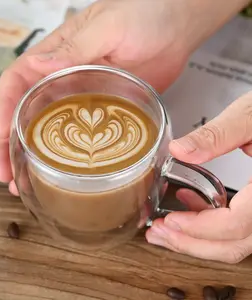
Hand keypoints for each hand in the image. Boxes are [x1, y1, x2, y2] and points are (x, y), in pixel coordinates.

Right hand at [0, 0, 216, 193]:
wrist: (178, 28)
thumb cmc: (145, 13)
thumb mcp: (109, 26)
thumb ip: (77, 46)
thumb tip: (39, 64)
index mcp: (59, 53)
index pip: (18, 81)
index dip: (4, 109)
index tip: (2, 137)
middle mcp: (66, 77)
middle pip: (28, 111)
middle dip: (13, 142)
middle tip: (7, 172)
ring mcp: (85, 95)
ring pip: (51, 126)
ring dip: (37, 153)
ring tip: (27, 180)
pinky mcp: (105, 107)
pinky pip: (81, 131)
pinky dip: (68, 152)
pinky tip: (64, 170)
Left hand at [146, 92, 251, 263]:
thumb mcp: (249, 117)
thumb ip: (216, 135)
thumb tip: (180, 150)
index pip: (236, 224)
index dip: (199, 228)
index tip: (169, 221)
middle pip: (234, 245)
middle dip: (191, 243)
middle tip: (158, 234)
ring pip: (237, 243)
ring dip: (198, 239)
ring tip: (167, 227)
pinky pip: (240, 228)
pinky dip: (212, 225)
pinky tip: (190, 207)